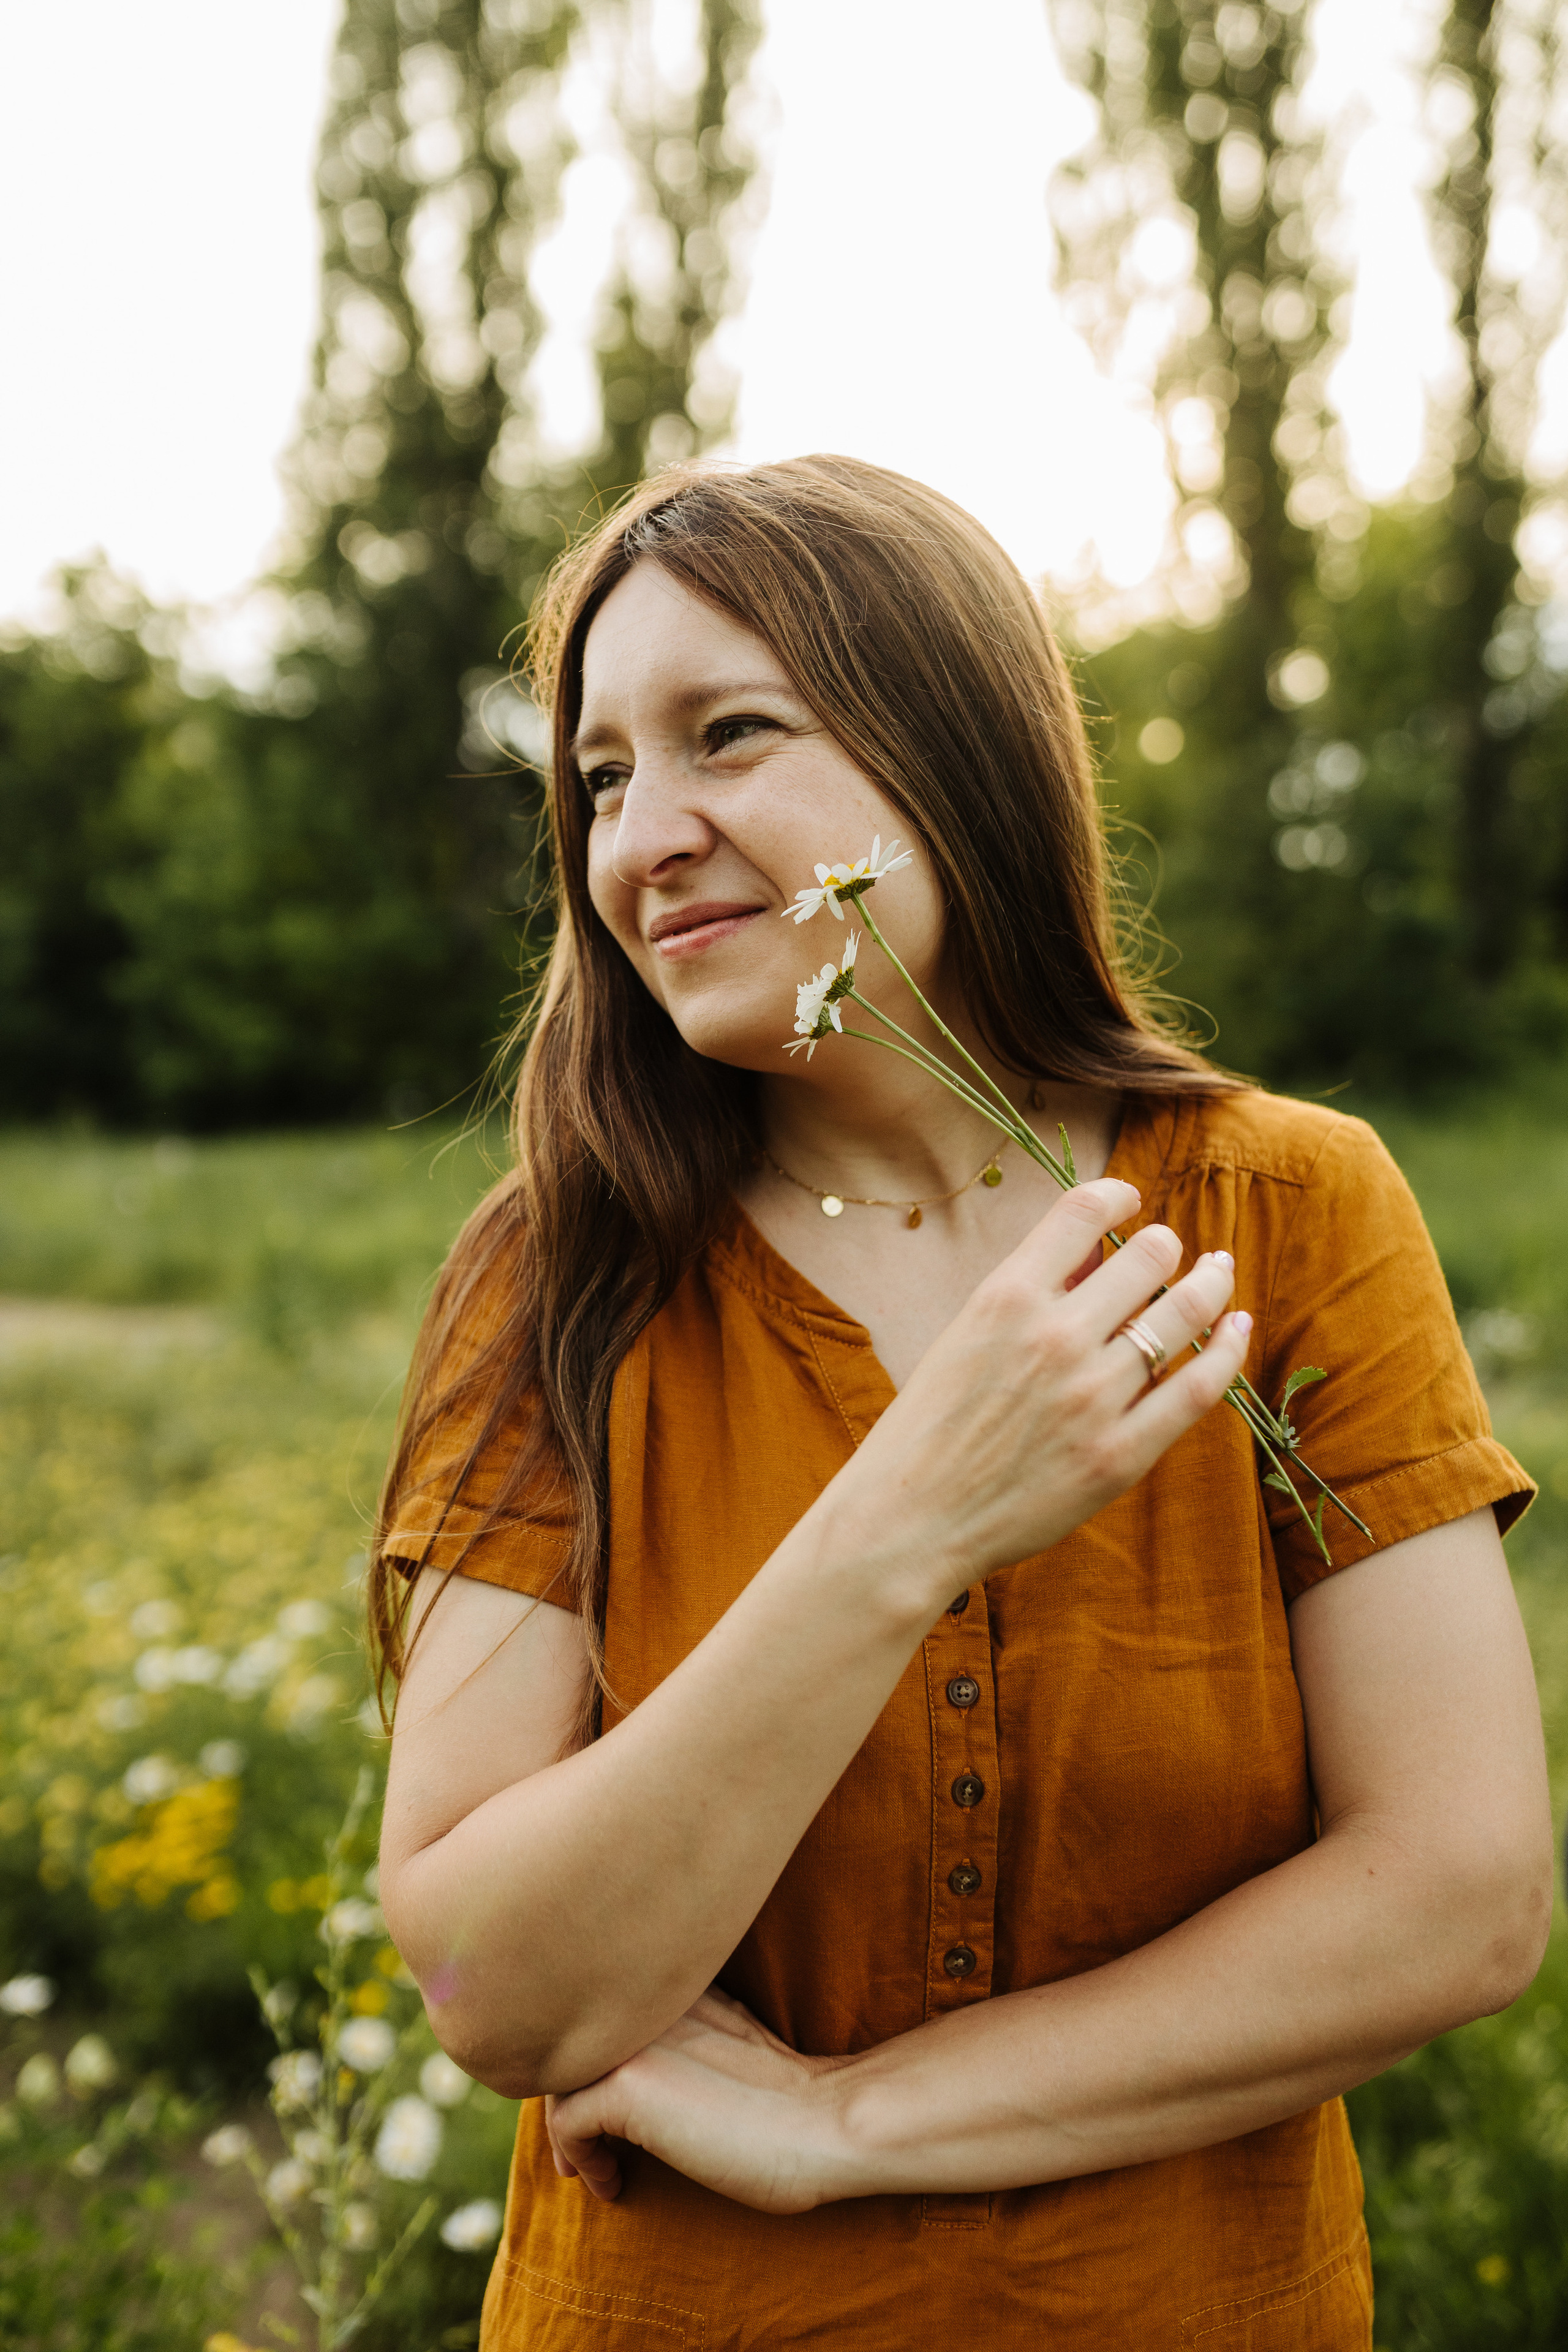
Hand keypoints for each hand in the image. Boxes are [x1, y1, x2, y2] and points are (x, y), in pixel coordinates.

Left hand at [546, 1987, 847, 2214]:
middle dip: (563, 2092)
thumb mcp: (728, 2037)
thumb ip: (681, 2029)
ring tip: (586, 2168)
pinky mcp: (626, 2089)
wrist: (828, 2124)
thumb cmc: (791, 2099)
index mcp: (670, 1983)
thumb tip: (635, 2066)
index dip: (588, 2057)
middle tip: (576, 2148)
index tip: (599, 2108)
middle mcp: (643, 2000)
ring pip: (557, 2076)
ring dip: (564, 2130)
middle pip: (568, 2037)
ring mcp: (632, 2042)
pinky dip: (580, 2159)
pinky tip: (612, 2184)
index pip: (598, 2007)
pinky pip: (566, 2122)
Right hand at [839, 1178, 1248, 1602]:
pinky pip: (1198, 1388)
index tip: (1129, 1201)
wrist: (912, 1517)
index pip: (1084, 1210)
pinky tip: (1237, 1328)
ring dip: (1210, 1283)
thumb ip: (1032, 1288)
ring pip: (1183, 1314)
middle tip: (1172, 1254)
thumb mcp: (966, 1334)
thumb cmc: (932, 1424)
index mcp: (1006, 1297)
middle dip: (1167, 1246)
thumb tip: (1097, 1246)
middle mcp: (1055, 1337)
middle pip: (1149, 1256)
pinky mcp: (1120, 1454)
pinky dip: (1227, 1350)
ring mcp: (1093, 1397)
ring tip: (1218, 1272)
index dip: (1117, 1195)